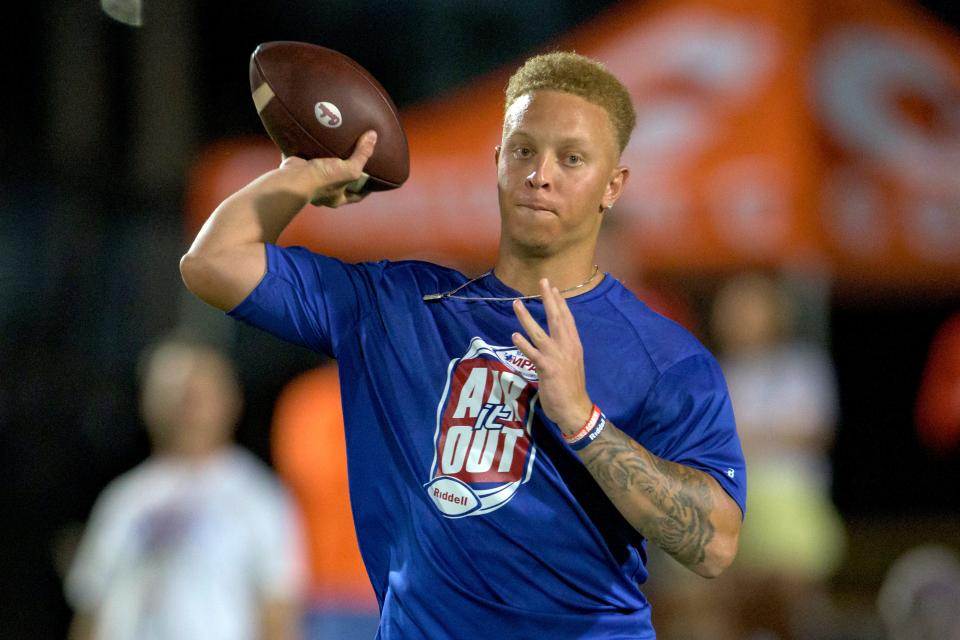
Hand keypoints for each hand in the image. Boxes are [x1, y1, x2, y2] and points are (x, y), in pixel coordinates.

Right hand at [278, 130, 376, 207]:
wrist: (292, 178)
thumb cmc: (323, 179)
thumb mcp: (349, 169)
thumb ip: (362, 154)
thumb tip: (373, 136)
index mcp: (337, 197)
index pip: (357, 195)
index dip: (366, 188)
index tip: (374, 180)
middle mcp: (324, 192)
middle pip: (340, 182)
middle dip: (346, 172)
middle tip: (355, 159)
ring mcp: (310, 180)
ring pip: (323, 170)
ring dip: (329, 160)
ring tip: (337, 146)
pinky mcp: (299, 168)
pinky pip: (307, 158)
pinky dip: (311, 149)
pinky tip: (317, 138)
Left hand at [512, 279, 593, 434]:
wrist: (575, 409)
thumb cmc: (571, 388)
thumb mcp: (571, 364)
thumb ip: (563, 351)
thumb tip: (555, 342)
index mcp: (573, 345)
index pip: (567, 319)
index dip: (560, 303)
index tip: (554, 288)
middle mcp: (567, 347)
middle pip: (556, 318)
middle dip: (548, 299)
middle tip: (543, 281)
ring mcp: (556, 357)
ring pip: (539, 332)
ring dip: (526, 317)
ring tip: (516, 303)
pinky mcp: (547, 369)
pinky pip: (533, 354)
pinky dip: (523, 344)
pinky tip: (514, 335)